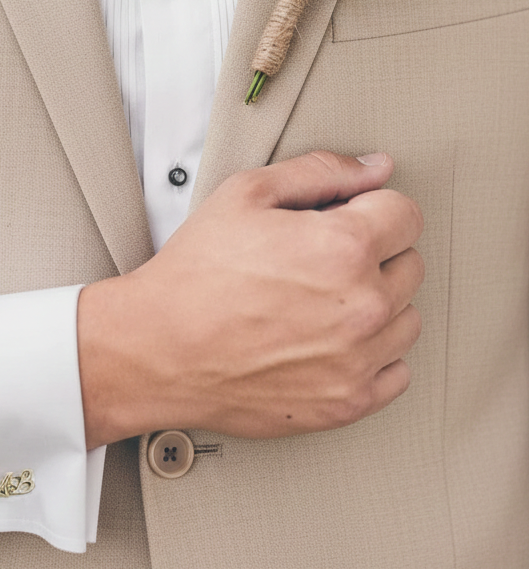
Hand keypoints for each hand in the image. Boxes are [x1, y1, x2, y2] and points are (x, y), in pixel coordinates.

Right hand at [77, 151, 423, 448]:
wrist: (157, 348)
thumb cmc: (193, 276)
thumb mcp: (244, 195)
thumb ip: (319, 171)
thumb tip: (373, 167)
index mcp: (343, 247)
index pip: (406, 213)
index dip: (370, 208)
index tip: (344, 219)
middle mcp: (361, 305)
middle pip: (410, 265)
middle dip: (373, 254)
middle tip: (319, 259)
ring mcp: (358, 359)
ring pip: (407, 319)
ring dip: (376, 305)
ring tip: (320, 300)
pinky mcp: (347, 401)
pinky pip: (397, 373)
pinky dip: (373, 355)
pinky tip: (331, 340)